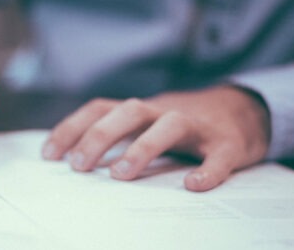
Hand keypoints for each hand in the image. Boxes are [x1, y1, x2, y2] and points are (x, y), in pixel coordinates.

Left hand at [42, 86, 269, 190]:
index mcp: (142, 110)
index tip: (49, 155)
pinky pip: (218, 155)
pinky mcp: (228, 143)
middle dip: (100, 136)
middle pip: (130, 111)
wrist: (244, 111)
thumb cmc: (183, 126)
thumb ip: (118, 137)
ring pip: (170, 125)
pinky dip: (208, 170)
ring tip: (121, 175)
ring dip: (143, 147)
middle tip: (79, 166)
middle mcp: (165, 111)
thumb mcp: (147, 125)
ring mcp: (198, 126)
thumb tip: (74, 163)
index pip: (100, 108)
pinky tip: (194, 185)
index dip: (72, 128)